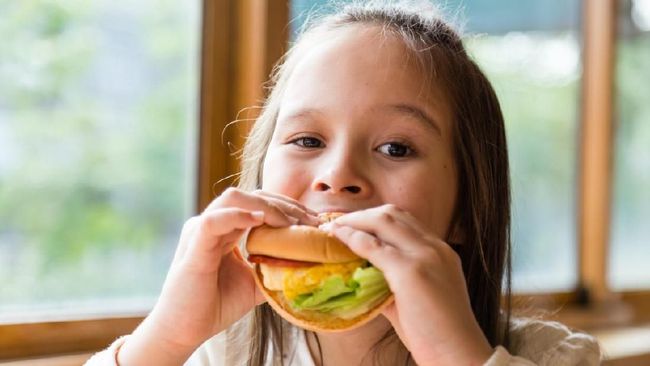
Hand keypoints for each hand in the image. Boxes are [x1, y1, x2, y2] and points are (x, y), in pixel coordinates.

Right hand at [118, 188, 319, 364]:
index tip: (314, 221)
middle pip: (250, 195)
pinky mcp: (193, 247)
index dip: (287, 207)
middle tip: (311, 222)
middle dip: (284, 204)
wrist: (184, 330)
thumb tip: (307, 263)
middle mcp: (212, 223)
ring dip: (267, 207)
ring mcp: (200, 231)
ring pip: (233, 198)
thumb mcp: (255, 283)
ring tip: (290, 224)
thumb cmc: (214, 305)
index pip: (258, 203)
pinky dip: (238, 215)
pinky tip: (260, 220)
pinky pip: (214, 220)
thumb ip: (275, 269)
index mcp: (225, 228)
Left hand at [322, 205, 492, 365]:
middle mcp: (434, 247)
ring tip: (334, 228)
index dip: (376, 218)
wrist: (458, 354)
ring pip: (383, 220)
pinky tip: (338, 239)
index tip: (355, 225)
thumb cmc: (437, 334)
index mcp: (441, 251)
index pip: (405, 221)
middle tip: (339, 224)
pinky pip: (373, 246)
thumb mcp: (417, 298)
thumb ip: (392, 282)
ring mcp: (424, 256)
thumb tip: (363, 278)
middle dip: (362, 215)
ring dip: (355, 221)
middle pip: (393, 213)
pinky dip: (353, 238)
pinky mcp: (410, 271)